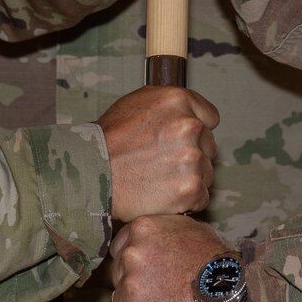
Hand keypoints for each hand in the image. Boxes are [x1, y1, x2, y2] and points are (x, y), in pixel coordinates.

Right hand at [99, 85, 219, 218]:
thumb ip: (171, 105)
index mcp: (179, 100)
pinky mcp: (191, 189)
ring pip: (206, 173)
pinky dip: (186, 201)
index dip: (195, 132)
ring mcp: (192, 158)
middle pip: (208, 147)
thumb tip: (195, 114)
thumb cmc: (110, 139)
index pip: (210, 118)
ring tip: (159, 180)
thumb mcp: (137, 102)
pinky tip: (164, 195)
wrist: (91, 173)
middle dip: (192, 156)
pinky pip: (202, 197)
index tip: (180, 142)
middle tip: (163, 164)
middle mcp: (190, 126)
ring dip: (189, 179)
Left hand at [110, 214, 228, 301]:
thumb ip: (167, 234)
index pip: (121, 250)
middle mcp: (130, 256)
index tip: (150, 275)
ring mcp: (130, 289)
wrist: (234, 294)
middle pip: (119, 276)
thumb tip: (161, 241)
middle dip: (136, 286)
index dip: (136, 265)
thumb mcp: (193, 230)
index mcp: (141, 229)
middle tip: (162, 295)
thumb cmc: (220, 263)